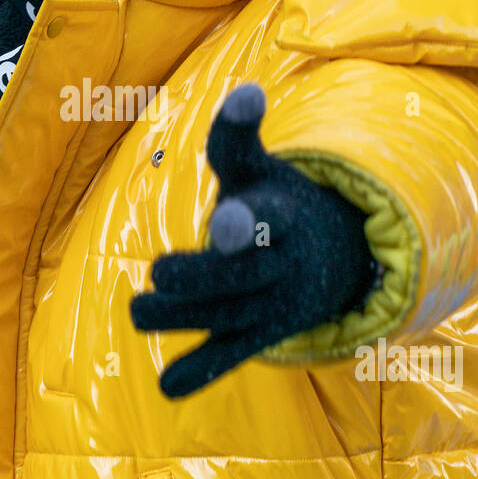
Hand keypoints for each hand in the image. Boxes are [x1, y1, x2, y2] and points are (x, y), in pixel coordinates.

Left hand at [129, 83, 373, 398]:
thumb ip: (238, 135)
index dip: (244, 223)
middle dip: (202, 278)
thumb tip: (247, 91)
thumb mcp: (260, 167)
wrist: (337, 257)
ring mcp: (270, 307)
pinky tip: (168, 388)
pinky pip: (231, 358)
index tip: (226, 222)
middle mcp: (278, 266)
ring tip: (140, 312)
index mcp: (281, 218)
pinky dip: (202, 373)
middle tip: (159, 274)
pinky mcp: (259, 336)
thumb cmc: (279, 202)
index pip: (264, 220)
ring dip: (183, 320)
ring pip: (225, 318)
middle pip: (239, 278)